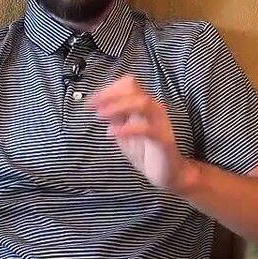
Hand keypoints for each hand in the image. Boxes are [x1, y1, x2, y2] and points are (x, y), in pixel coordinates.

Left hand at [89, 75, 193, 192]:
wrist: (167, 173)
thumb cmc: (145, 152)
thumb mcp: (124, 132)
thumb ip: (115, 117)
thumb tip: (98, 105)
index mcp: (145, 104)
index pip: (128, 85)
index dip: (108, 89)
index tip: (90, 101)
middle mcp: (154, 108)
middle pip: (133, 88)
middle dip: (109, 94)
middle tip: (92, 106)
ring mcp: (160, 122)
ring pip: (142, 102)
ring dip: (117, 106)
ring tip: (100, 116)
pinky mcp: (163, 139)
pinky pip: (146, 128)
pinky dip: (127, 128)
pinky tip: (111, 133)